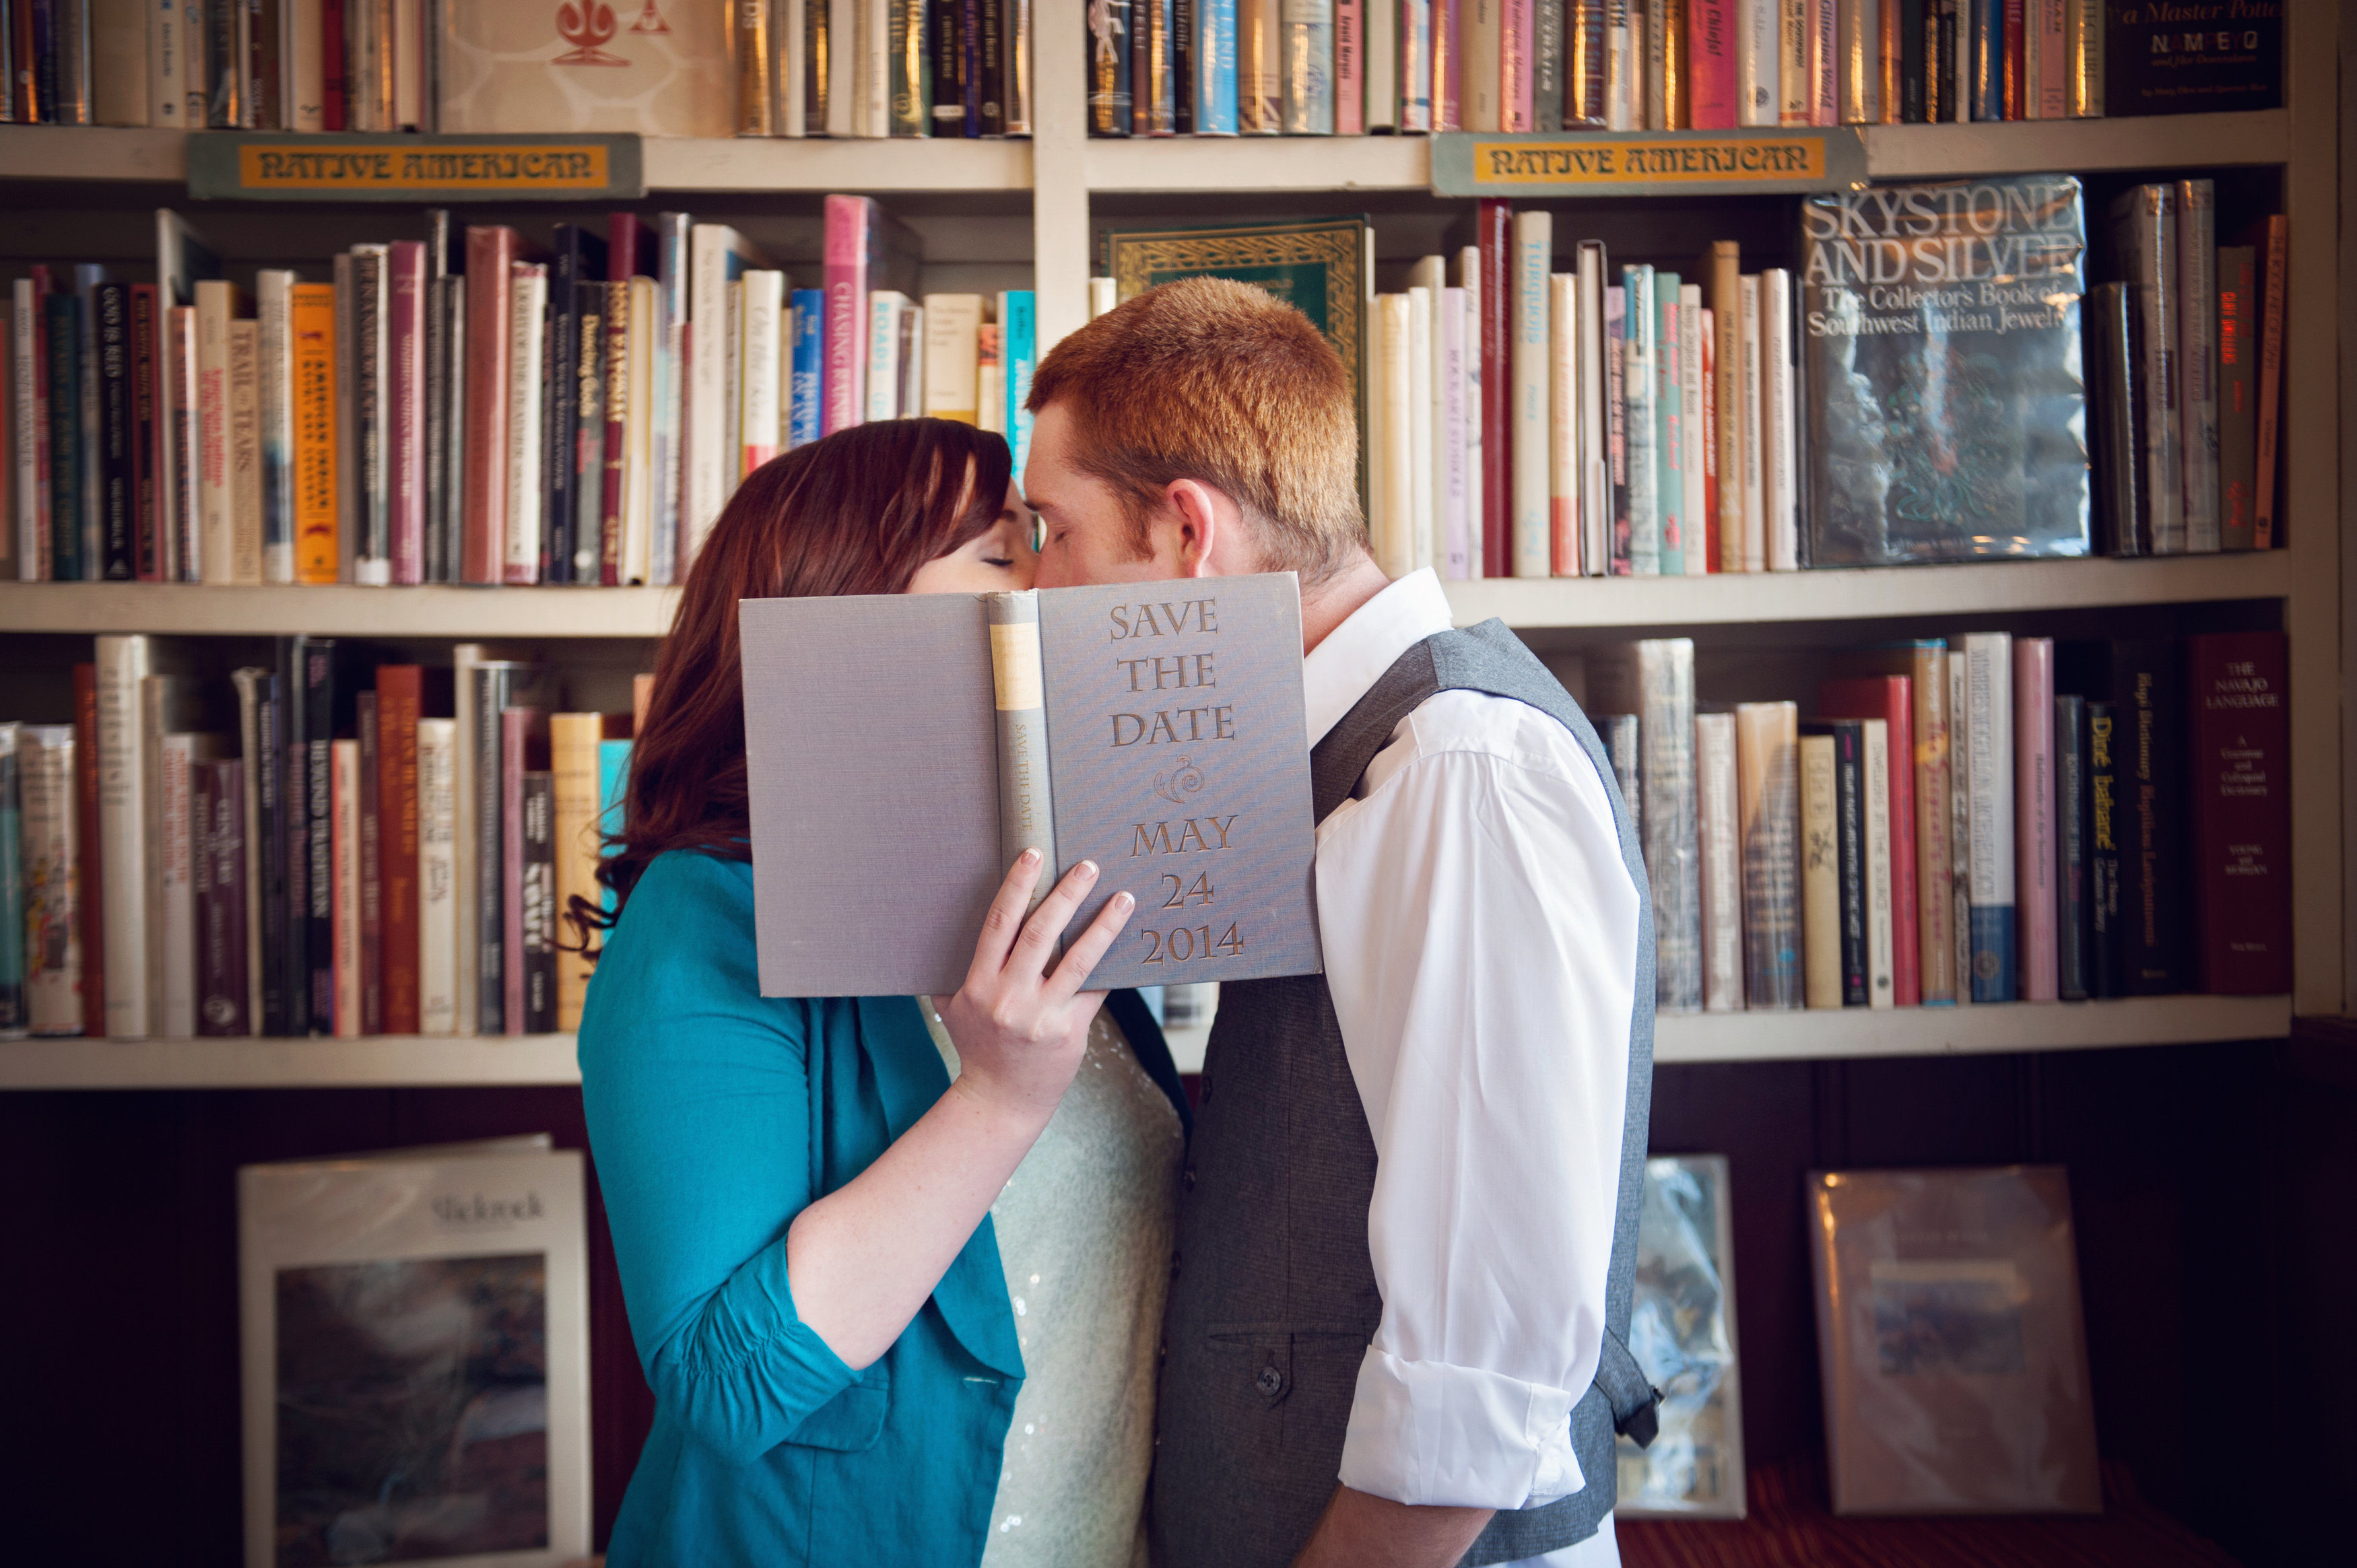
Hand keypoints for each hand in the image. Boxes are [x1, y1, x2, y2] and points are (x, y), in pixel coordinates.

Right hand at [939, 850, 1133, 1129]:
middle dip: (1065, 894)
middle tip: (1088, 865)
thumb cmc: (978, 1047)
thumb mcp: (954, 1007)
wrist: (999, 1100)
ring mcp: (1040, 1015)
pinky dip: (1111, 966)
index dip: (1017, 886)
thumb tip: (953, 926)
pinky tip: (1130, 945)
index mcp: (979, 984)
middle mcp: (1008, 997)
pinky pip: (1094, 991)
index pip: (999, 924)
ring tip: (1124, 897)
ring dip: (1103, 925)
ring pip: (1076, 959)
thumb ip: (957, 971)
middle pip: (1039, 933)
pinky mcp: (1068, 1031)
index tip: (1033, 856)